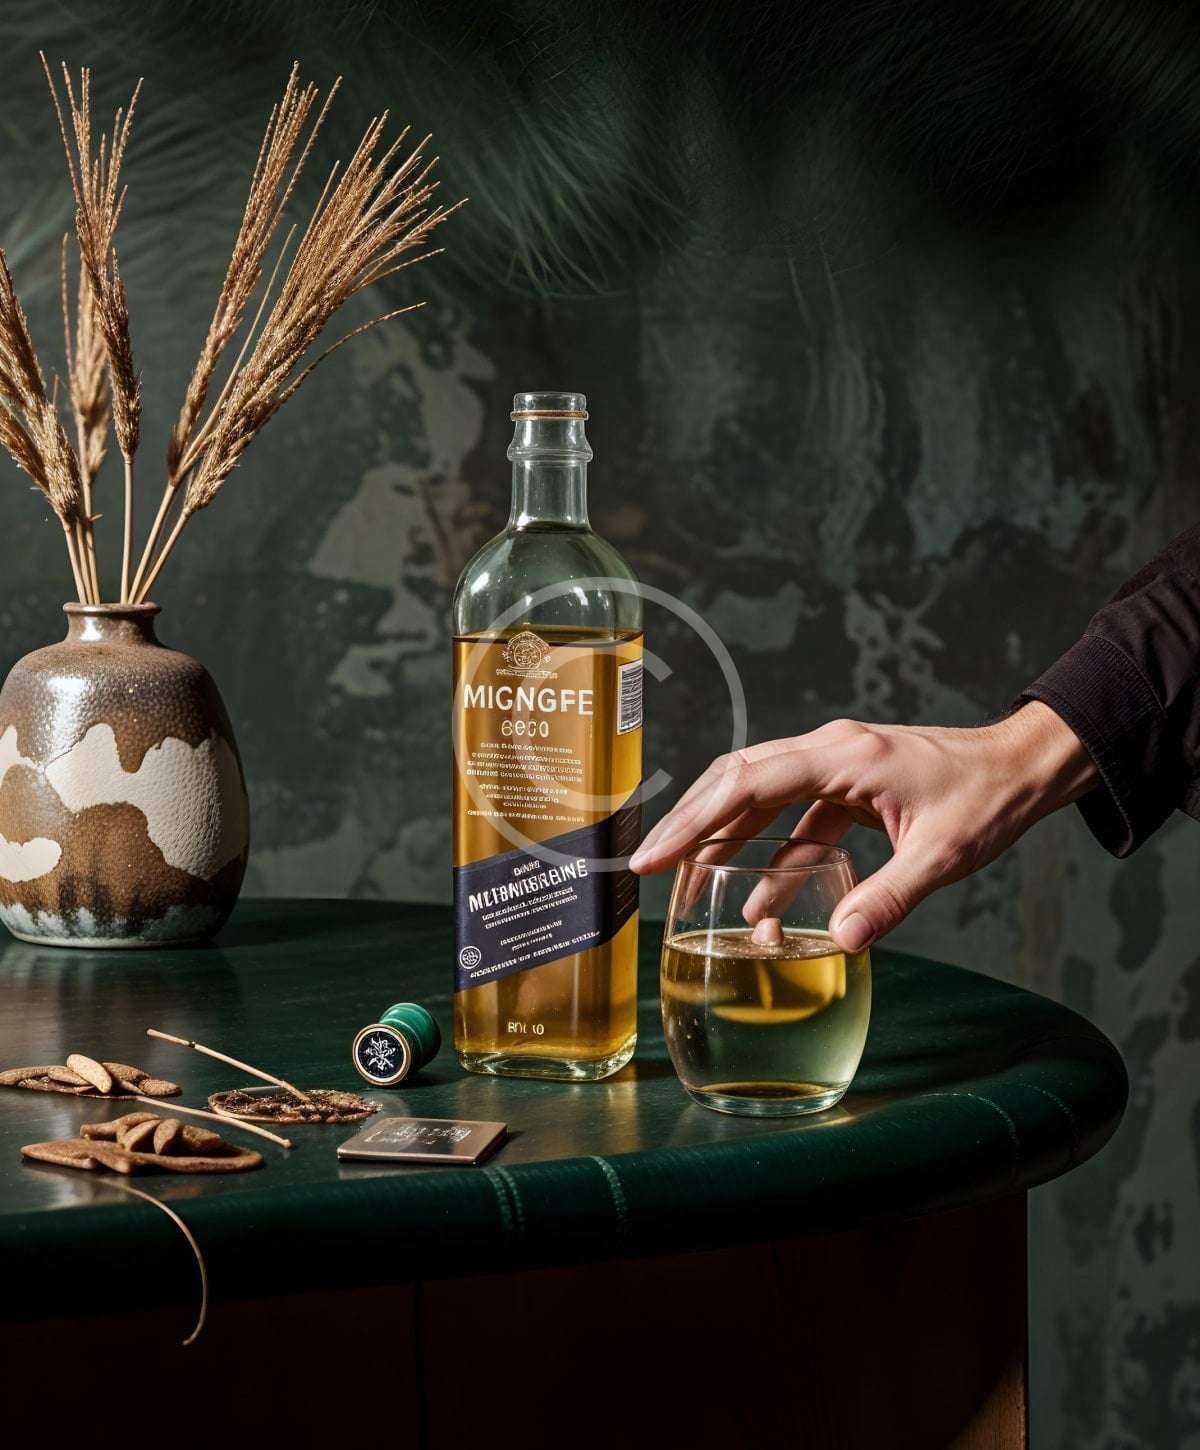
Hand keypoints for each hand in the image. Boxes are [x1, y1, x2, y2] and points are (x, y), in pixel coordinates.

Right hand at [629, 702, 1095, 952]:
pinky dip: (770, 854)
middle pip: (737, 780)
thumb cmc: (989, 798)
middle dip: (689, 823)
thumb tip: (839, 944)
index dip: (694, 821)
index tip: (655, 854)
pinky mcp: (847, 785)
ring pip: (758, 795)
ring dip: (725, 839)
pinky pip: (792, 816)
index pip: (747, 784)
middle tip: (648, 864)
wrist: (1024, 765)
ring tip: (691, 888)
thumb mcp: (944, 854)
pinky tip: (760, 899)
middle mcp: (829, 750)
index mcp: (843, 756)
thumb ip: (888, 898)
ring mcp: (836, 765)